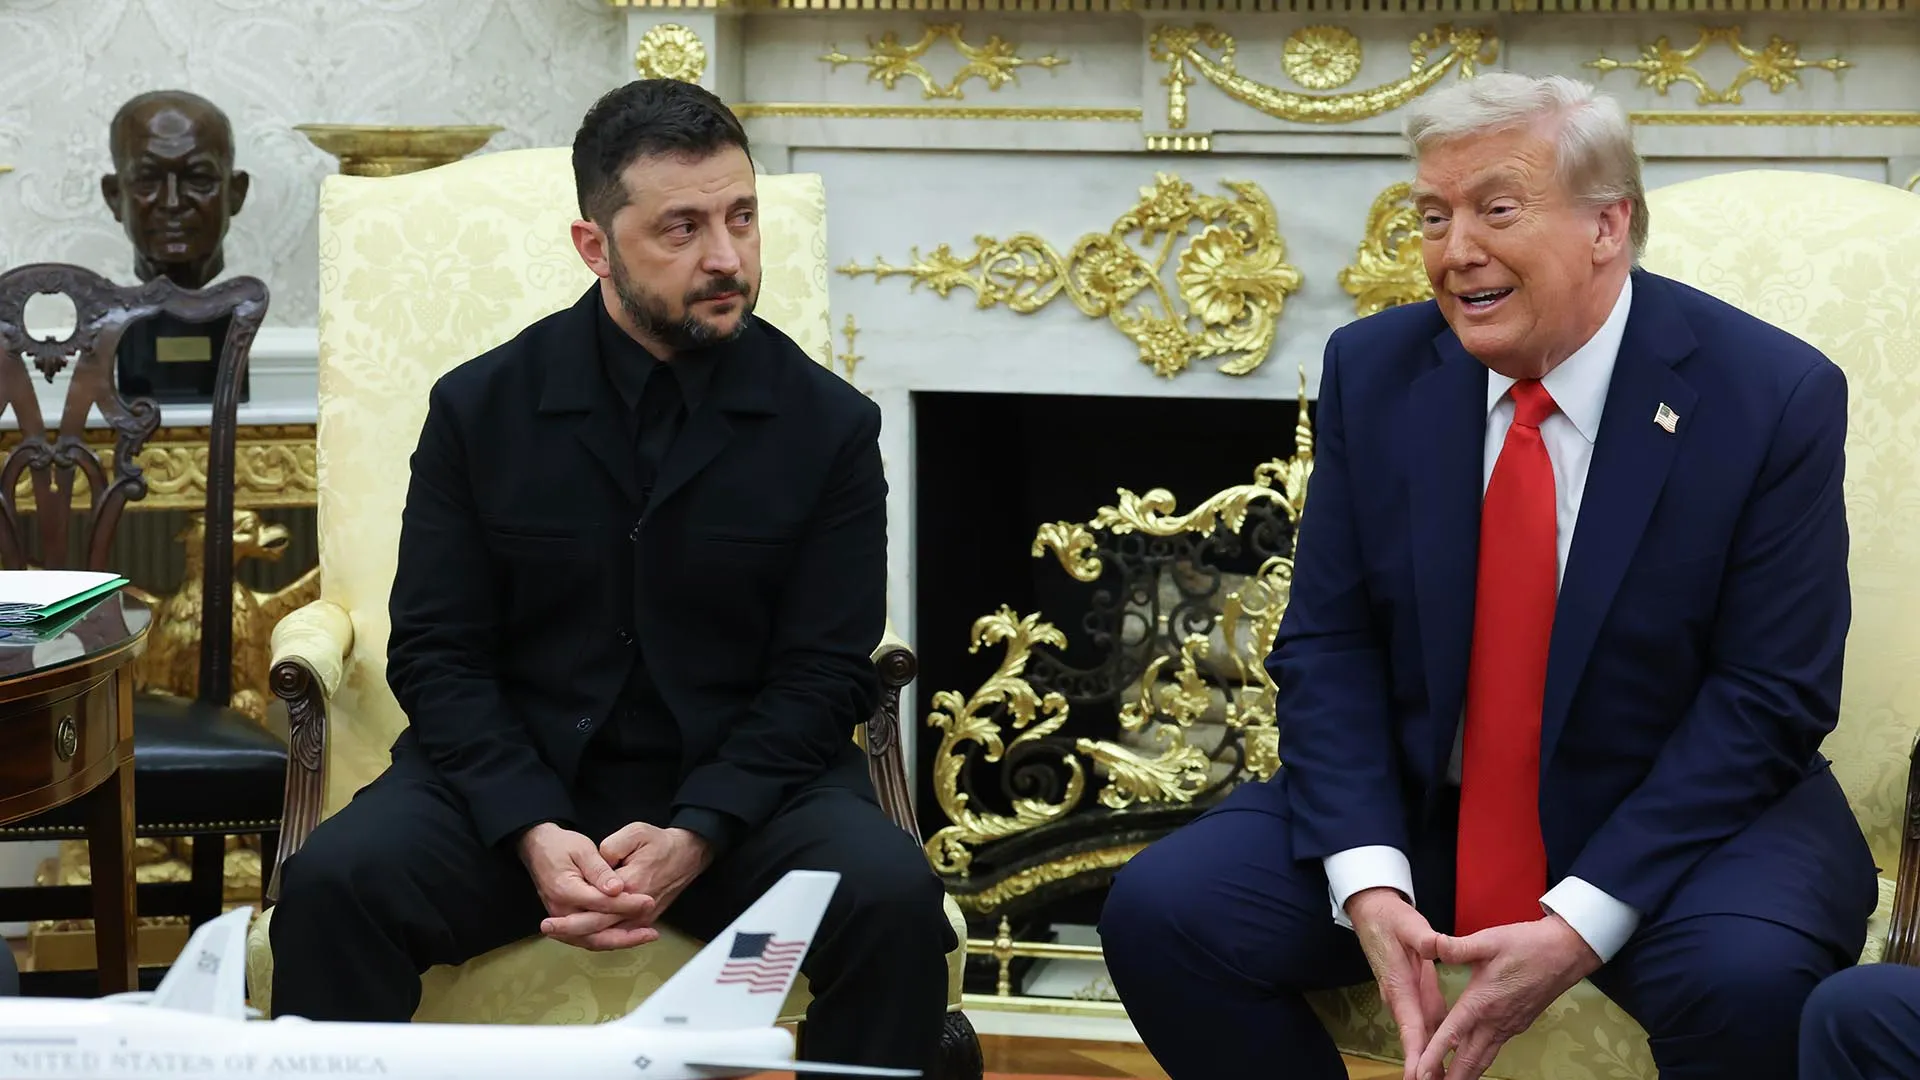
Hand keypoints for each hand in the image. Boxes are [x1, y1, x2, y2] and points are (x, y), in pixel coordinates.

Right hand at [516, 822, 658, 950]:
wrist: (539, 848)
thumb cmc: (562, 846)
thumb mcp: (583, 849)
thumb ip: (600, 871)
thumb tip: (617, 889)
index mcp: (565, 891)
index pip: (601, 904)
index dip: (627, 905)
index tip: (648, 902)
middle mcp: (561, 911)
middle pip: (595, 933)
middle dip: (626, 935)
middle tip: (652, 932)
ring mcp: (562, 919)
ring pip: (592, 941)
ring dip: (619, 942)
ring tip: (645, 937)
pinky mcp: (566, 922)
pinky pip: (588, 938)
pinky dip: (609, 940)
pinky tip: (629, 936)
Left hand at [534, 823, 711, 945]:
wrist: (687, 854)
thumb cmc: (660, 842)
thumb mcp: (636, 833)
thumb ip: (612, 848)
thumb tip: (597, 865)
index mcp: (632, 884)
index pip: (597, 907)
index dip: (572, 917)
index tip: (549, 919)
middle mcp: (636, 907)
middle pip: (598, 928)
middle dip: (570, 931)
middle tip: (547, 928)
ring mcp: (641, 917)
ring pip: (608, 937)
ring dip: (582, 937)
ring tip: (557, 933)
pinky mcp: (644, 920)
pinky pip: (618, 935)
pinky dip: (598, 938)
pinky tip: (580, 934)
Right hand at [1346, 887, 1446, 1079]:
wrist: (1374, 912)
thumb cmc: (1390, 918)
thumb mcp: (1407, 922)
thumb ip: (1422, 936)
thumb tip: (1435, 946)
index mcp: (1399, 984)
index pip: (1410, 1023)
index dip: (1416, 1050)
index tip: (1419, 1075)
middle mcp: (1401, 998)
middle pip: (1415, 1038)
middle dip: (1424, 1066)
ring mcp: (1408, 999)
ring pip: (1421, 1035)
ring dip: (1429, 1060)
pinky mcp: (1415, 995)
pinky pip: (1427, 1024)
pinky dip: (1434, 1044)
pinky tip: (1445, 1060)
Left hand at [1412, 915, 1600, 1079]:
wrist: (1566, 953)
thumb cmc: (1528, 946)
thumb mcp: (1488, 941)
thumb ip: (1457, 948)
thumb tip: (1429, 945)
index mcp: (1482, 1003)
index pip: (1452, 1036)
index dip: (1434, 1056)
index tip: (1420, 1072)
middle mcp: (1495, 1021)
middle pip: (1468, 1060)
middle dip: (1449, 1077)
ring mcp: (1508, 1026)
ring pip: (1482, 1059)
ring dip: (1465, 1074)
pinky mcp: (1516, 1025)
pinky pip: (1493, 1050)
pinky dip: (1478, 1062)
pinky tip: (1470, 1063)